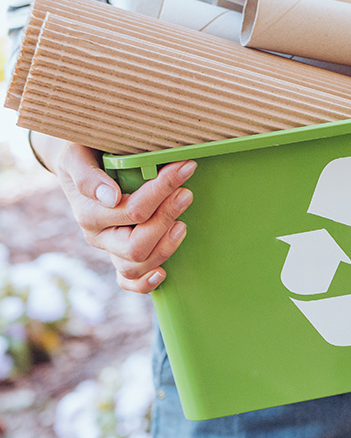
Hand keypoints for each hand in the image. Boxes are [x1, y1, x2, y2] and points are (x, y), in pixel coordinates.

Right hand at [52, 142, 196, 292]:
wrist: (80, 161)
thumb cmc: (84, 154)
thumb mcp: (77, 155)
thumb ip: (87, 175)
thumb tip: (111, 197)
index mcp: (88, 213)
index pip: (132, 210)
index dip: (162, 190)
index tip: (185, 168)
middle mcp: (98, 236)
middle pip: (136, 245)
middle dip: (166, 219)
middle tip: (186, 194)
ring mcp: (110, 250)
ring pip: (136, 265)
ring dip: (165, 247)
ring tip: (182, 224)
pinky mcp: (120, 256)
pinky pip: (128, 282)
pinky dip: (144, 283)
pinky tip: (162, 274)